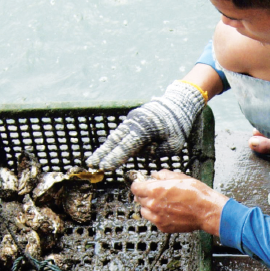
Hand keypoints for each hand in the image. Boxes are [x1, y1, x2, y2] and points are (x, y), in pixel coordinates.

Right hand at [86, 81, 204, 169]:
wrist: (177, 104)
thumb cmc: (178, 125)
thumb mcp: (174, 144)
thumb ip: (158, 152)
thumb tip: (144, 153)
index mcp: (145, 129)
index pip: (127, 146)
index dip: (115, 158)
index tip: (105, 167)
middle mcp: (134, 123)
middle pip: (115, 141)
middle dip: (103, 153)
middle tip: (91, 164)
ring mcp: (132, 120)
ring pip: (115, 136)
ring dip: (105, 149)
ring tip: (93, 160)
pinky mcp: (132, 120)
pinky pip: (120, 133)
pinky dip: (112, 143)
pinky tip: (105, 151)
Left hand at [131, 170, 228, 235]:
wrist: (206, 211)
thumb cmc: (196, 194)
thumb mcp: (179, 177)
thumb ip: (163, 175)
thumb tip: (155, 175)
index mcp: (154, 190)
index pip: (135, 188)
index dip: (138, 184)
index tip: (141, 184)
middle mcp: (153, 205)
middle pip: (138, 199)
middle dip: (145, 194)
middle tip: (155, 192)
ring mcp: (157, 218)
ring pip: (144, 211)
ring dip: (149, 206)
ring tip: (161, 203)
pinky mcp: (163, 227)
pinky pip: (154, 220)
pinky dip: (157, 216)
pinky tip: (168, 211)